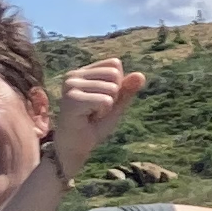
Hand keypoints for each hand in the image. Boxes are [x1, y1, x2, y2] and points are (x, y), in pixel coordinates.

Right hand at [47, 63, 146, 181]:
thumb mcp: (116, 104)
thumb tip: (141, 75)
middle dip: (113, 96)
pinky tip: (88, 118)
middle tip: (96, 109)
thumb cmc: (93, 125)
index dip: (117, 85)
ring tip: (91, 114)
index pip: (114, 64)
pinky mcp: (72, 98)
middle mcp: (73, 75)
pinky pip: (106, 100)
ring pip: (112, 88)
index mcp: (81, 72)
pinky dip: (103, 112)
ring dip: (107, 106)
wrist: (75, 146)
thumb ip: (127, 89)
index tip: (101, 100)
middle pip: (115, 75)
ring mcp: (70, 86)